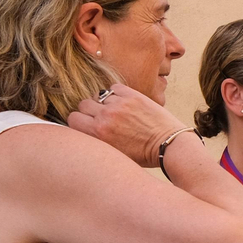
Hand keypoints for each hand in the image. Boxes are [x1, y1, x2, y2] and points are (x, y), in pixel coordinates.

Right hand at [65, 83, 185, 167]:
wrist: (170, 145)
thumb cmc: (144, 155)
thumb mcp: (114, 154)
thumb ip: (96, 141)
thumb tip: (84, 130)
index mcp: (98, 133)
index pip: (73, 118)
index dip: (80, 121)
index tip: (88, 124)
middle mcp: (106, 117)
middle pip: (83, 105)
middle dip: (91, 111)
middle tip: (104, 118)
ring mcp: (120, 104)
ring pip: (98, 95)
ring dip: (104, 102)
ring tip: (118, 112)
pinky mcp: (133, 95)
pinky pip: (114, 87)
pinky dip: (116, 93)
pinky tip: (125, 103)